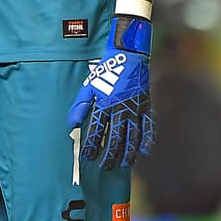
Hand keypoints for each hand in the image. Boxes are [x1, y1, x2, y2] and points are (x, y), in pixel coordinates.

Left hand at [66, 15, 154, 169]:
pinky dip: (147, 140)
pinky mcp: (147, 106)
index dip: (91, 146)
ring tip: (123, 164)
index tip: (87, 157)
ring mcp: (135, 108)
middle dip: (109, 154)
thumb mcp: (89, 85)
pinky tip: (144, 152)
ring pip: (132, 136)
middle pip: (114, 137)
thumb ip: (80, 105)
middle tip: (105, 166)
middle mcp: (120, 108)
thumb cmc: (107, 70)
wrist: (129, 54)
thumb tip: (72, 124)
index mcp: (104, 103)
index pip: (96, 130)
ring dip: (128, 152)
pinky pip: (148, 127)